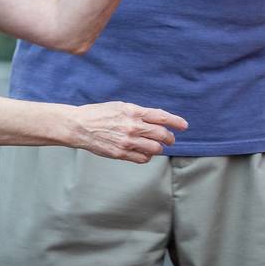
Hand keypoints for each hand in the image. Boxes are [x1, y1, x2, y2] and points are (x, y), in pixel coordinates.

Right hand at [67, 102, 187, 163]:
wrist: (80, 126)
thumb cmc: (100, 114)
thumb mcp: (121, 106)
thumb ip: (139, 113)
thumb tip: (156, 118)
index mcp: (134, 111)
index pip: (162, 116)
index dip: (176, 121)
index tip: (184, 126)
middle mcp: (133, 126)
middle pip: (162, 134)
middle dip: (169, 138)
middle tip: (170, 139)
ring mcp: (128, 141)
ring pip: (155, 148)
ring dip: (159, 148)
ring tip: (157, 147)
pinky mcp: (121, 153)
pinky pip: (143, 159)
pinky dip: (147, 157)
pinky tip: (145, 154)